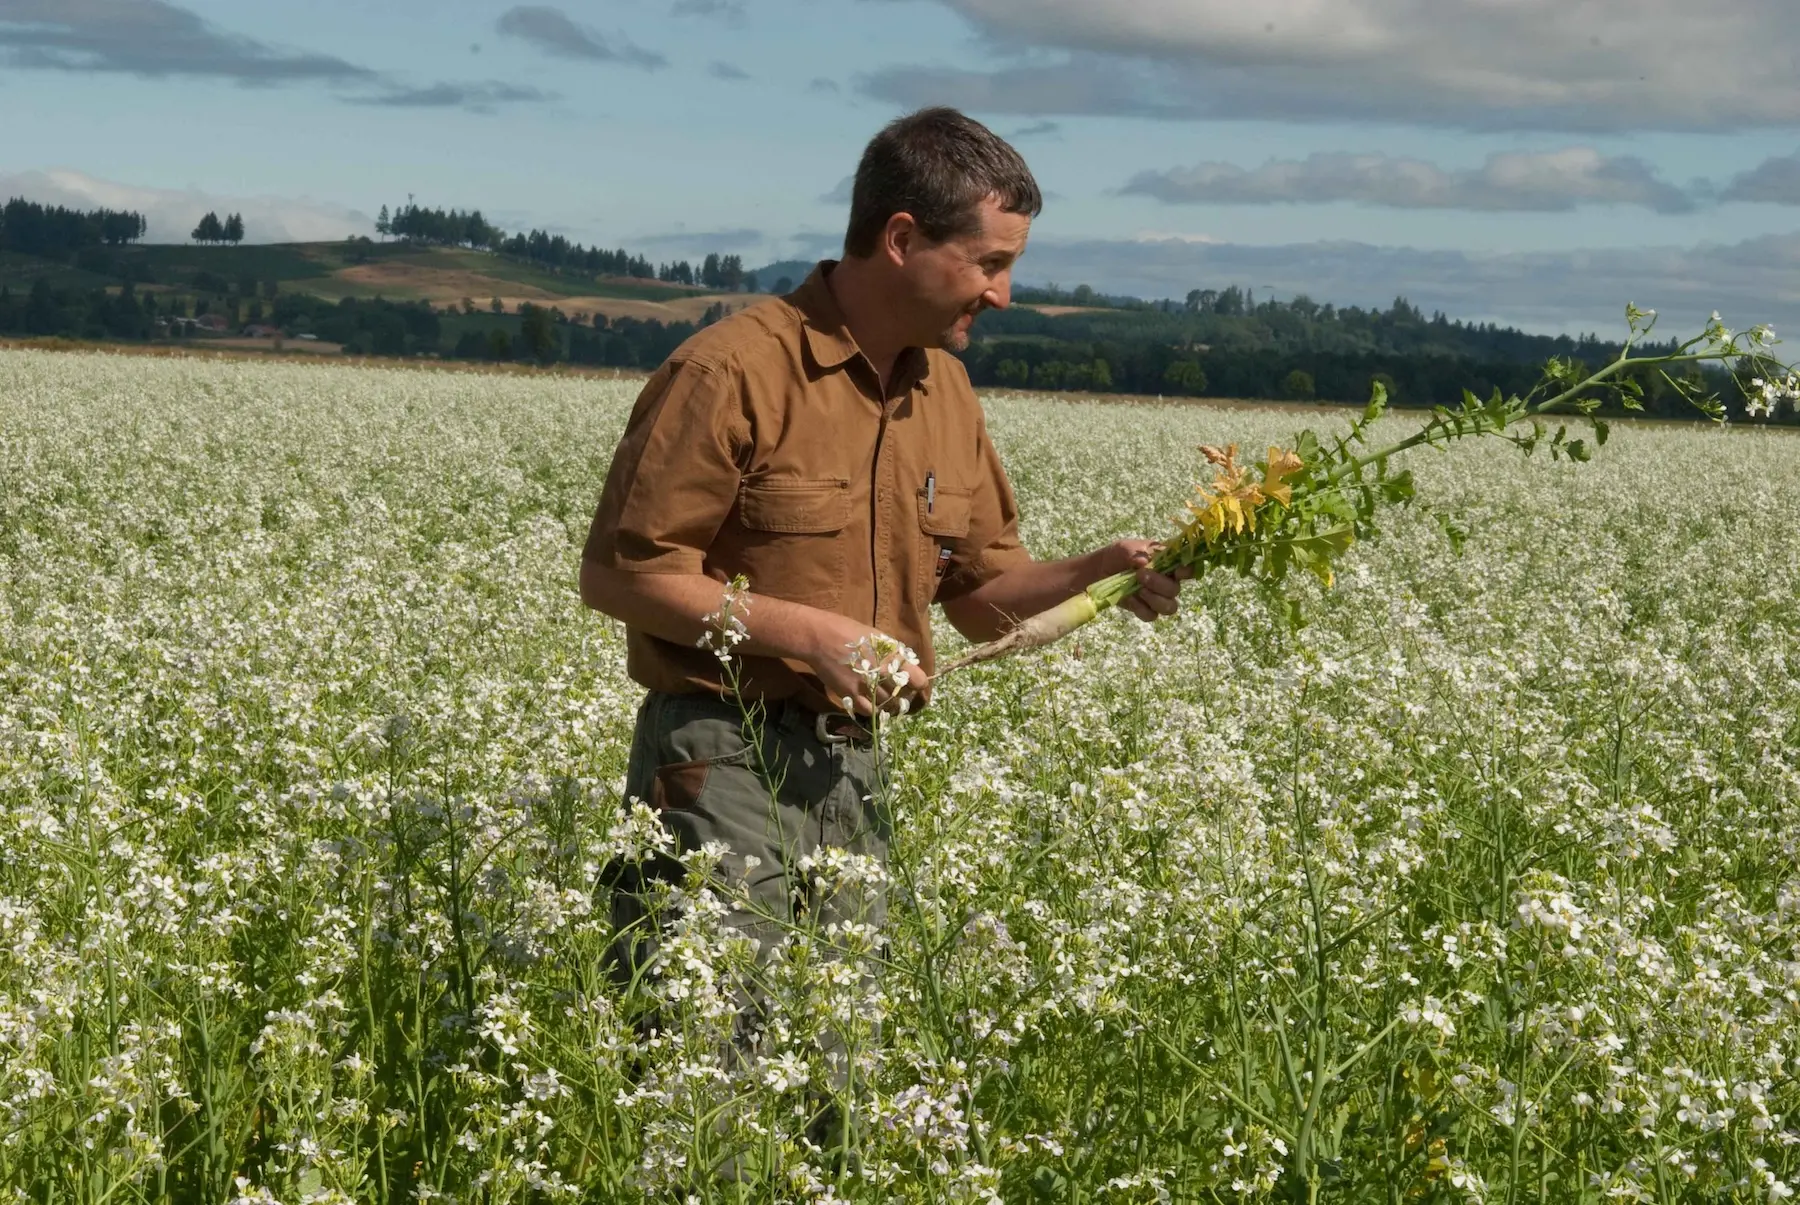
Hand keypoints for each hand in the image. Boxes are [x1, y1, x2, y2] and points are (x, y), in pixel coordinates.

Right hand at [804, 612, 924, 716]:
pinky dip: (873, 710)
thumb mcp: (878, 636)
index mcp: (892, 657)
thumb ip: (893, 652)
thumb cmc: (849, 631)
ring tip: (885, 699)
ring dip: (888, 704)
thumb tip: (907, 665)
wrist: (819, 638)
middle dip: (903, 695)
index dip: (918, 683)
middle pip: (902, 696)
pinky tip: (872, 704)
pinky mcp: (850, 695)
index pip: (918, 681)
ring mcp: (866, 686)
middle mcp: (881, 673)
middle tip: (899, 693)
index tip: (914, 684)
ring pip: (886, 705)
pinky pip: (868, 711)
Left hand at [1111, 539, 1190, 623]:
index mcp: (1169, 563)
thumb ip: (1136, 553)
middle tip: (1140, 575)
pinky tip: (1130, 598)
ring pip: (1170, 607)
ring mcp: (1158, 597)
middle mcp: (1168, 581)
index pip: (1188, 569)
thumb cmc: (1119, 555)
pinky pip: (1151, 615)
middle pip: (1176, 589)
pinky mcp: (1146, 609)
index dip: (1187, 572)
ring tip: (1138, 589)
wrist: (1101, 570)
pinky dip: (1141, 608)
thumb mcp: (1125, 548)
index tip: (1176, 571)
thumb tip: (1144, 561)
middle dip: (1159, 584)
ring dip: (1154, 599)